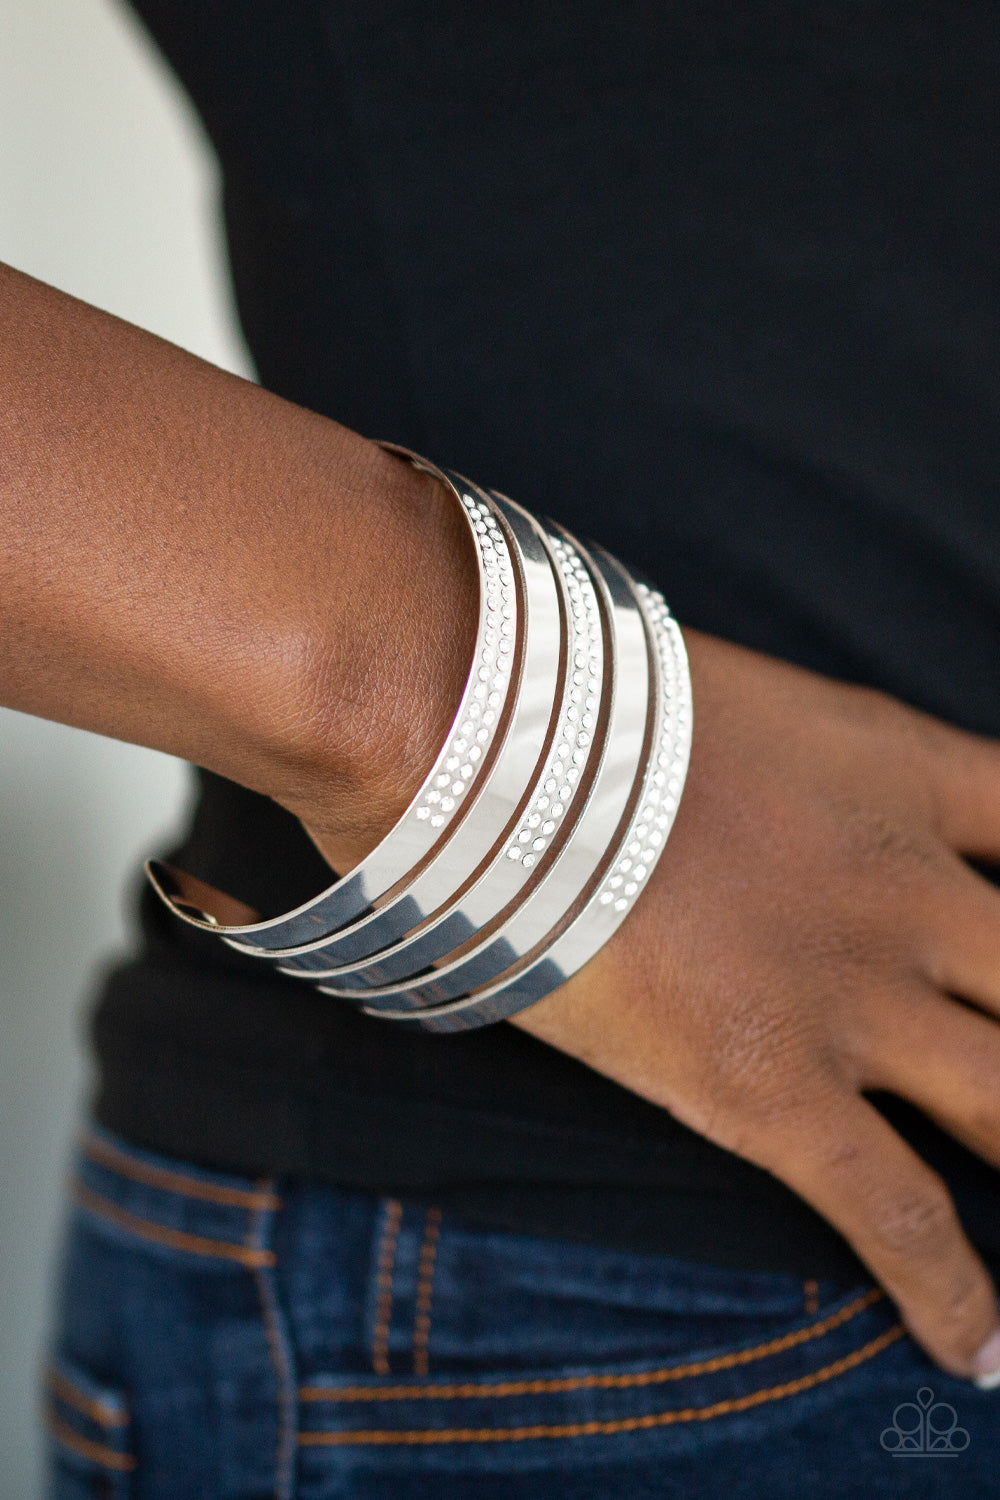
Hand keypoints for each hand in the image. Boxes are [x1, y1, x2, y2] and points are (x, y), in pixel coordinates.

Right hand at [510, 628, 999, 1382]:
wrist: (485, 741)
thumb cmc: (582, 704)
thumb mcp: (731, 701)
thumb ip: (793, 757)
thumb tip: (773, 791)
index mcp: (899, 773)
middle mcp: (906, 890)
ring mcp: (851, 994)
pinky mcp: (773, 1086)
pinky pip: (895, 1213)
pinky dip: (950, 1293)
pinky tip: (981, 1351)